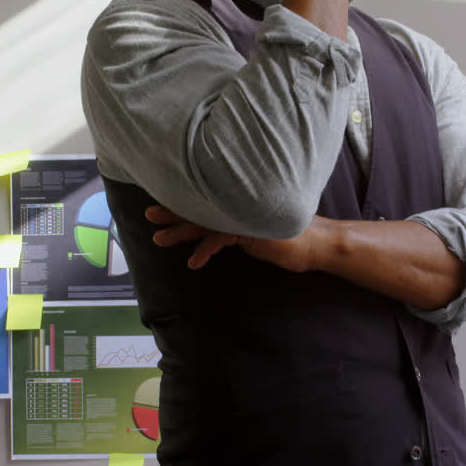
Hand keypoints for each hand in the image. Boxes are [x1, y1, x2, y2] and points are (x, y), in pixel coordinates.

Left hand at [146, 204, 329, 272]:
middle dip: (173, 211)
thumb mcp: (257, 232)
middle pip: (201, 206)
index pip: (207, 202)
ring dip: (181, 230)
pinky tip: (194, 262)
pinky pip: (222, 237)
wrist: (316, 245)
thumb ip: (238, 227)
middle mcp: (240, 205)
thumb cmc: (288, 239)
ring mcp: (246, 214)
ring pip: (206, 219)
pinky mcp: (252, 227)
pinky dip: (206, 249)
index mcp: (239, 204)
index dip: (184, 204)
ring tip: (159, 238)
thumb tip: (217, 231)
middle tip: (149, 214)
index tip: (162, 205)